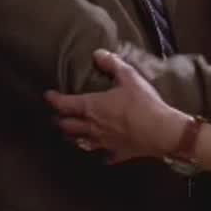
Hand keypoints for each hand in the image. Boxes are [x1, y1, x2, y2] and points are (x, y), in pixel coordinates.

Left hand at [45, 49, 188, 163]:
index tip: (48, 96)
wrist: (162, 132)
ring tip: (71, 133)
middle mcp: (93, 127)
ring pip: (80, 143)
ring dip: (73, 137)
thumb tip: (98, 54)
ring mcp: (104, 143)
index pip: (65, 104)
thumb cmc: (143, 103)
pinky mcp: (117, 153)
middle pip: (67, 127)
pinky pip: (105, 155)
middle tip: (58, 115)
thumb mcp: (129, 77)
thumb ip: (112, 64)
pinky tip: (102, 153)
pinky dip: (101, 152)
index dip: (54, 99)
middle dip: (60, 120)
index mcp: (92, 107)